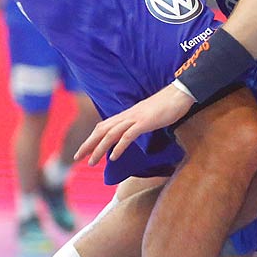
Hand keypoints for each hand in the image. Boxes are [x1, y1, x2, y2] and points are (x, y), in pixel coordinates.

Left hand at [75, 83, 194, 166]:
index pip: (103, 127)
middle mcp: (127, 116)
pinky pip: (128, 135)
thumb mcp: (148, 117)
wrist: (180, 94)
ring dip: (99, 148)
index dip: (91, 139)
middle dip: (88, 144)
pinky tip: (113, 157)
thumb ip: (138, 125)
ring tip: (91, 162)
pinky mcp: (144, 122)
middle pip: (101, 130)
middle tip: (77, 158)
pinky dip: (119, 147)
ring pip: (111, 134)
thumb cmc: (166, 106)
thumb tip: (131, 134)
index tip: (83, 151)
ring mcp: (135, 118)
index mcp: (127, 115)